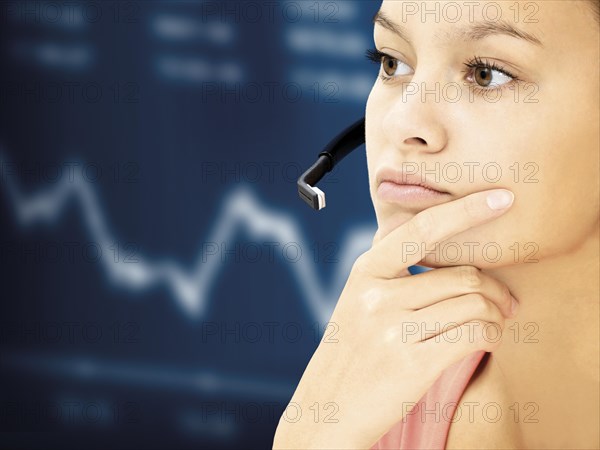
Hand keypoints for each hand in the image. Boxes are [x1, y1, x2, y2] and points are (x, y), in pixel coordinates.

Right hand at [273, 189, 517, 448]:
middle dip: (495, 288)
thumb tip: (443, 247)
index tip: (500, 198)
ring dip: (497, 314)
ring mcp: (393, 328)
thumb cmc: (351, 354)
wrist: (328, 409)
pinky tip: (488, 341)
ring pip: (474, 304)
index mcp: (365, 272)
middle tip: (506, 302)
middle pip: (462, 275)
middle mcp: (377, 294)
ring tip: (496, 323)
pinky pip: (475, 334)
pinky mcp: (412, 362)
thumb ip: (391, 273)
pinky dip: (492, 335)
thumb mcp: (358, 301)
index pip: (421, 229)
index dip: (465, 210)